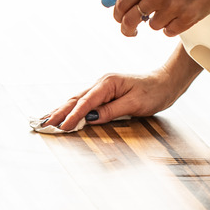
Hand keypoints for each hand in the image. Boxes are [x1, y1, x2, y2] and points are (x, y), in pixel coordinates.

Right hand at [42, 62, 197, 131]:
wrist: (166, 82)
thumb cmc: (154, 92)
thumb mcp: (135, 103)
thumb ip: (112, 111)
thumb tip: (91, 118)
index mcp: (107, 83)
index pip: (86, 102)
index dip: (72, 115)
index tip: (62, 127)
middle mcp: (101, 83)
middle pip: (75, 99)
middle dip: (58, 112)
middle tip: (43, 124)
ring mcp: (102, 88)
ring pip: (76, 100)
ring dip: (61, 110)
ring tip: (46, 120)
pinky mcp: (104, 94)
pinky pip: (84, 102)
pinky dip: (71, 109)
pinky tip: (62, 114)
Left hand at [113, 0, 209, 37]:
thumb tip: (125, 6)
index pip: (121, 3)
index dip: (118, 15)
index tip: (120, 20)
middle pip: (131, 20)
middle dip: (129, 29)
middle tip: (132, 32)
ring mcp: (174, 6)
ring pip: (153, 26)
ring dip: (159, 23)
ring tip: (172, 9)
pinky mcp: (188, 17)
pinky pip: (169, 32)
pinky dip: (173, 28)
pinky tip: (181, 15)